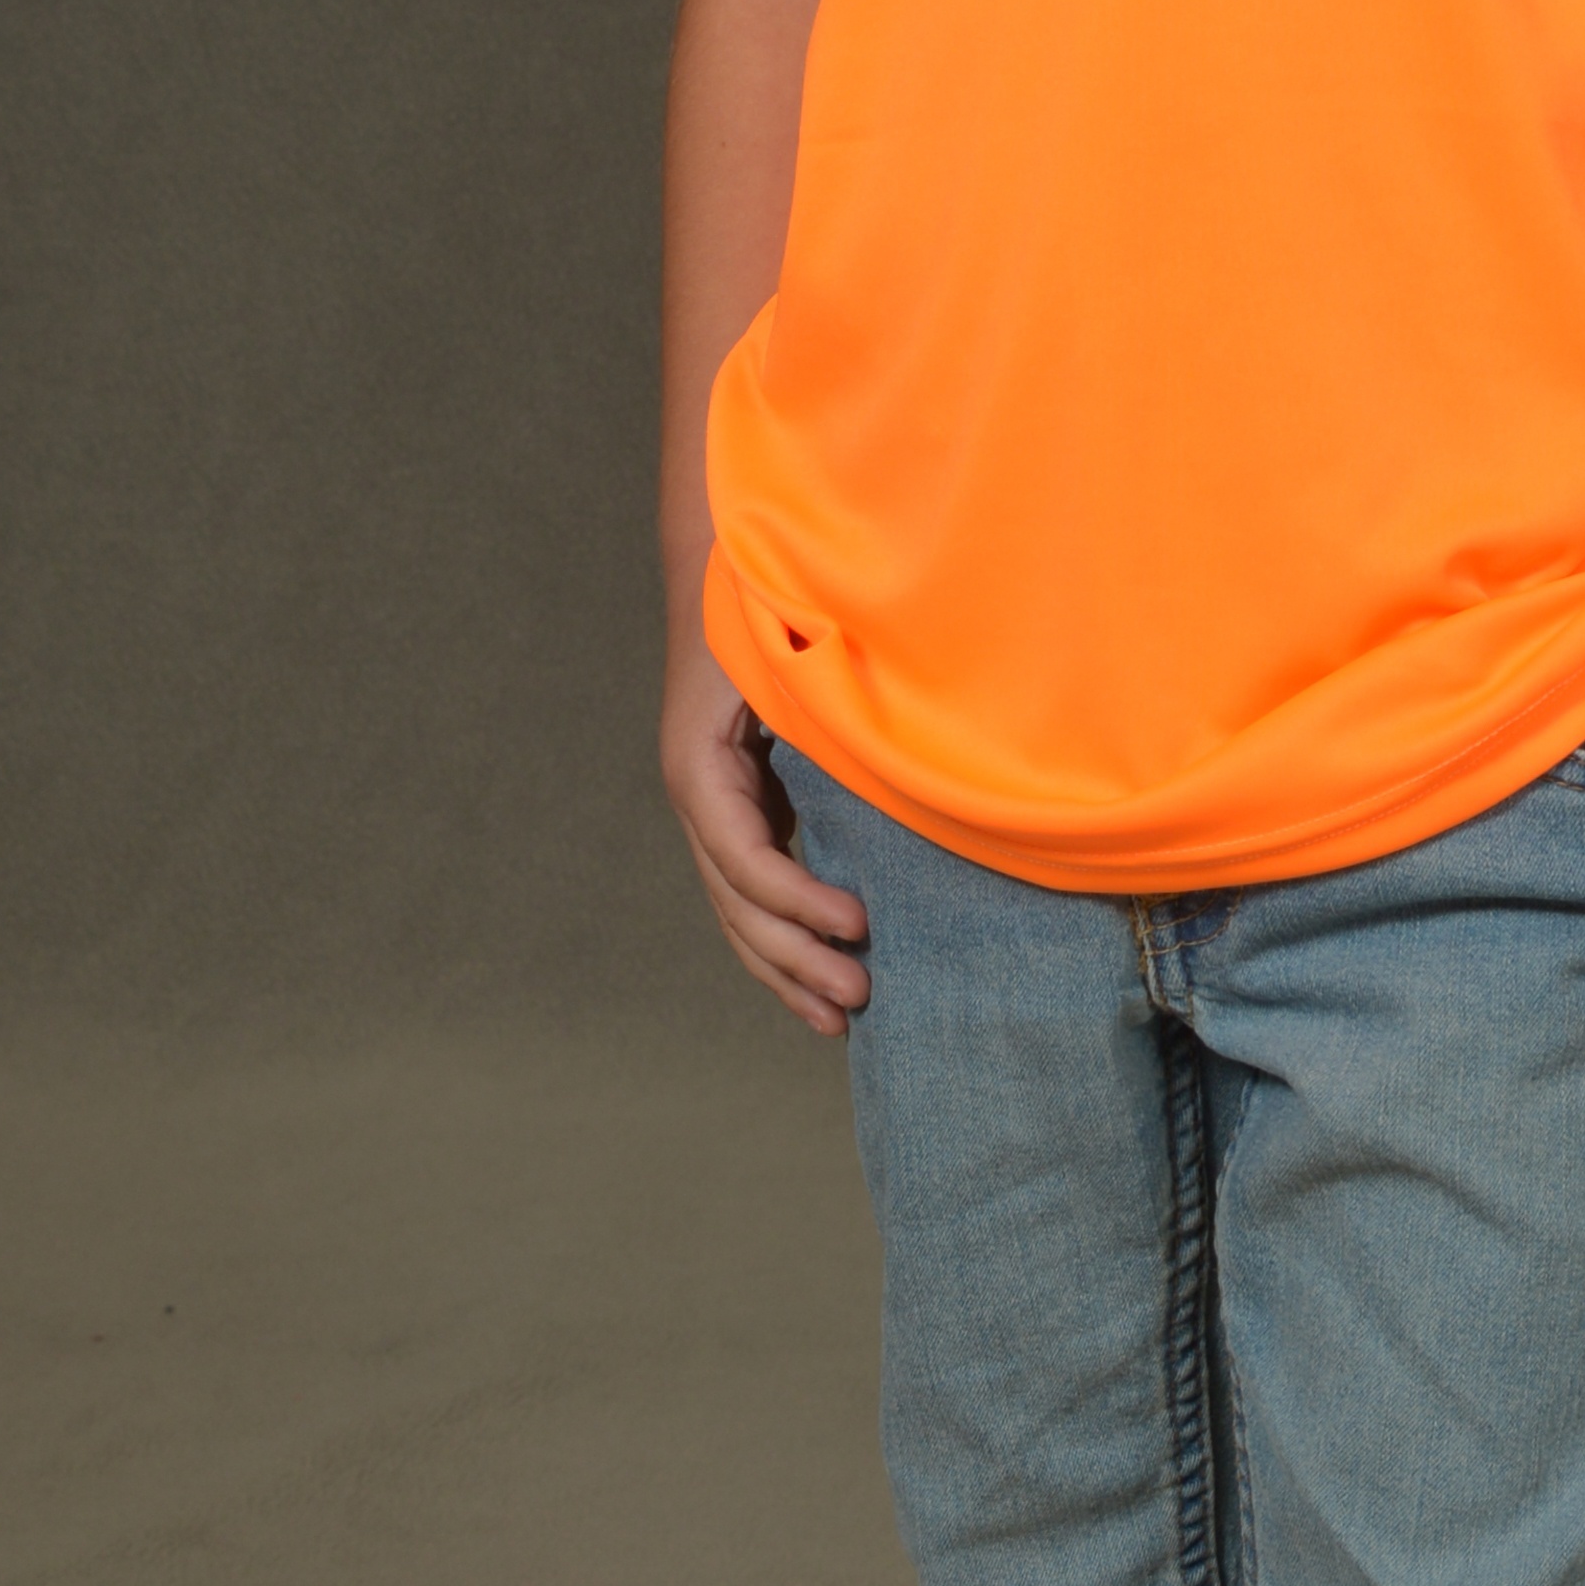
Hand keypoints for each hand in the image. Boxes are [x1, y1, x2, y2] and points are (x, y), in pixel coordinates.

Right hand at [660, 635, 870, 1037]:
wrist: (725, 567)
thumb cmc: (765, 606)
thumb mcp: (785, 657)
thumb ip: (821, 716)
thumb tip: (885, 767)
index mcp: (699, 764)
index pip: (741, 856)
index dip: (795, 900)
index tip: (856, 923)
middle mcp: (699, 795)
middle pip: (735, 902)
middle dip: (793, 957)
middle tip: (858, 997)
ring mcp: (714, 808)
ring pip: (738, 911)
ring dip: (786, 967)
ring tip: (839, 1018)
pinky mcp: (742, 810)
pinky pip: (756, 889)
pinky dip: (787, 933)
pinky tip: (822, 970)